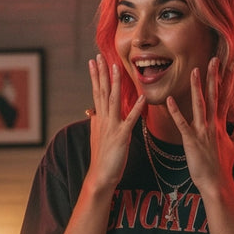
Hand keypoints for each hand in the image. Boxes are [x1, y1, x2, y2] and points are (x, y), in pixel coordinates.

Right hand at [86, 54, 146, 192]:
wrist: (100, 177)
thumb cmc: (102, 158)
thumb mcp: (97, 136)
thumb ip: (96, 122)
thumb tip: (92, 111)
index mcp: (100, 119)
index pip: (96, 92)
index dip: (95, 76)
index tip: (94, 61)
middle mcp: (104, 120)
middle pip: (102, 92)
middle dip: (101, 73)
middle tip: (99, 56)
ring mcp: (112, 128)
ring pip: (113, 101)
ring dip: (115, 84)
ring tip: (116, 68)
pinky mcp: (121, 137)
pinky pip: (130, 120)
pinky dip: (136, 108)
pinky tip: (141, 97)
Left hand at [165, 57, 233, 192]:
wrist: (217, 183)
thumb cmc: (224, 167)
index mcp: (222, 125)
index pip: (227, 98)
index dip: (228, 81)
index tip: (231, 66)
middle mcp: (213, 125)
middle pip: (215, 96)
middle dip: (215, 76)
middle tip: (215, 59)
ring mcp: (202, 132)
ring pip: (200, 104)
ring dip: (197, 87)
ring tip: (194, 70)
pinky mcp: (191, 140)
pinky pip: (182, 123)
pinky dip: (176, 111)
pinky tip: (170, 99)